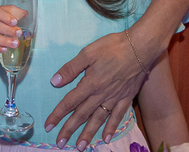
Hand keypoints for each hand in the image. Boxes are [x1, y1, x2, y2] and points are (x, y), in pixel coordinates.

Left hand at [45, 31, 150, 148]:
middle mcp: (101, 95)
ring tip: (81, 147)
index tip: (48, 126)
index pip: (70, 102)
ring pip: (98, 120)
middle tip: (60, 143)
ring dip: (88, 134)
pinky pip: (117, 116)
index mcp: (90, 84)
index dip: (57, 115)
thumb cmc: (112, 47)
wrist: (140, 48)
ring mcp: (114, 98)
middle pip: (82, 115)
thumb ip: (71, 68)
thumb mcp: (88, 53)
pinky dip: (111, 128)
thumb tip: (54, 82)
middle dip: (69, 130)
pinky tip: (106, 138)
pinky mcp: (126, 98)